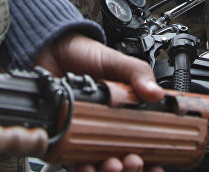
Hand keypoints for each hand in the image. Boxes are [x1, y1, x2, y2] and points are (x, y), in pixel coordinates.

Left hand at [35, 32, 164, 171]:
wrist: (51, 48)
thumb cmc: (85, 55)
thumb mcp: (116, 62)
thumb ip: (136, 74)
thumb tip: (156, 93)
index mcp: (124, 115)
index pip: (143, 145)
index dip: (152, 160)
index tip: (157, 165)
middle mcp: (105, 130)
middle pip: (124, 162)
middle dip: (132, 169)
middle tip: (134, 161)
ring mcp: (83, 137)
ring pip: (100, 166)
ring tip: (113, 165)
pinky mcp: (61, 140)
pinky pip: (72, 163)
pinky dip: (82, 169)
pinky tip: (87, 167)